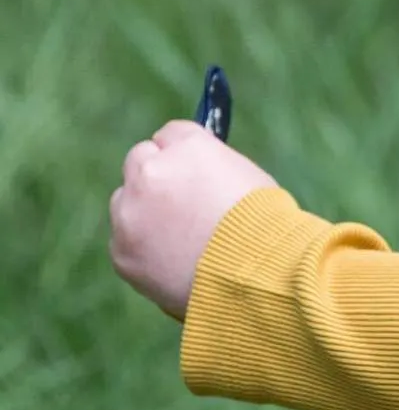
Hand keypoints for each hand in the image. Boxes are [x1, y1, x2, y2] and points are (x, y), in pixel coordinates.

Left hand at [110, 121, 277, 318]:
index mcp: (187, 148)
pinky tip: (175, 260)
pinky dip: (143, 248)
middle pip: (139, 161)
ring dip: (144, 212)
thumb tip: (194, 174)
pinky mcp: (121, 252)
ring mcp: (129, 213)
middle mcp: (150, 172)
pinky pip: (125, 241)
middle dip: (156, 176)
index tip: (191, 168)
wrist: (256, 274)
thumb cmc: (265, 224)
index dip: (183, 154)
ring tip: (182, 238)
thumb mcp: (246, 177)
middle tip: (181, 201)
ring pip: (125, 202)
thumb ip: (210, 169)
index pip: (170, 135)